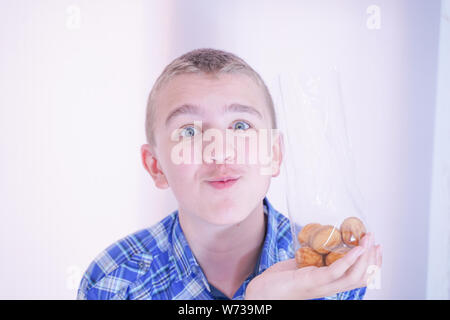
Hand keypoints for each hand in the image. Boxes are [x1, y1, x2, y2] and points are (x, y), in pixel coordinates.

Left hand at [244, 233, 381, 299]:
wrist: (261, 293)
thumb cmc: (278, 281)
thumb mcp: (300, 266)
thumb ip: (311, 258)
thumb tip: (318, 244)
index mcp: (327, 283)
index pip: (357, 277)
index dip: (371, 264)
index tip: (376, 248)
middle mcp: (328, 287)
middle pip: (361, 278)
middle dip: (372, 259)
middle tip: (374, 240)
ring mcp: (321, 286)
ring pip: (354, 276)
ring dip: (365, 257)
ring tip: (368, 240)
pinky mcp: (312, 281)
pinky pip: (336, 272)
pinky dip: (349, 260)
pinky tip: (356, 249)